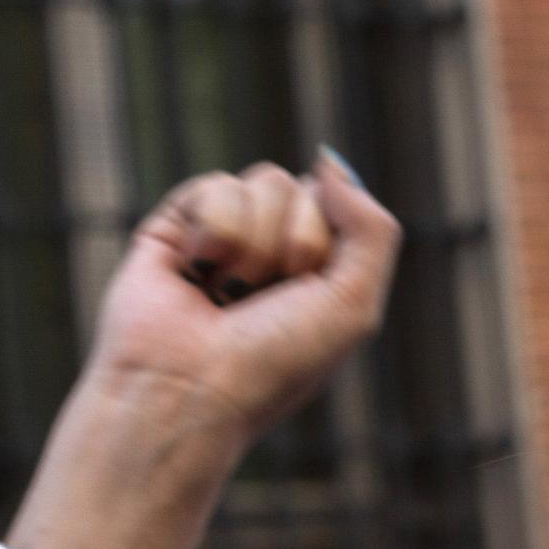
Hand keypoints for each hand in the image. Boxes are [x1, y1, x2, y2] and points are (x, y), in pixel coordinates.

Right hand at [85, 153, 400, 453]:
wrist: (191, 389)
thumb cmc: (277, 361)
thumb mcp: (353, 304)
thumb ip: (371, 228)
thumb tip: (328, 159)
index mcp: (321, 269)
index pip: (339, 205)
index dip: (324, 246)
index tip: (304, 297)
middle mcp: (275, 247)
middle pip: (302, 187)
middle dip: (294, 244)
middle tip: (262, 300)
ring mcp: (227, 234)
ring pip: (264, 181)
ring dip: (254, 245)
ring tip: (226, 294)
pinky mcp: (177, 226)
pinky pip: (216, 186)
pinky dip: (214, 234)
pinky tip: (194, 274)